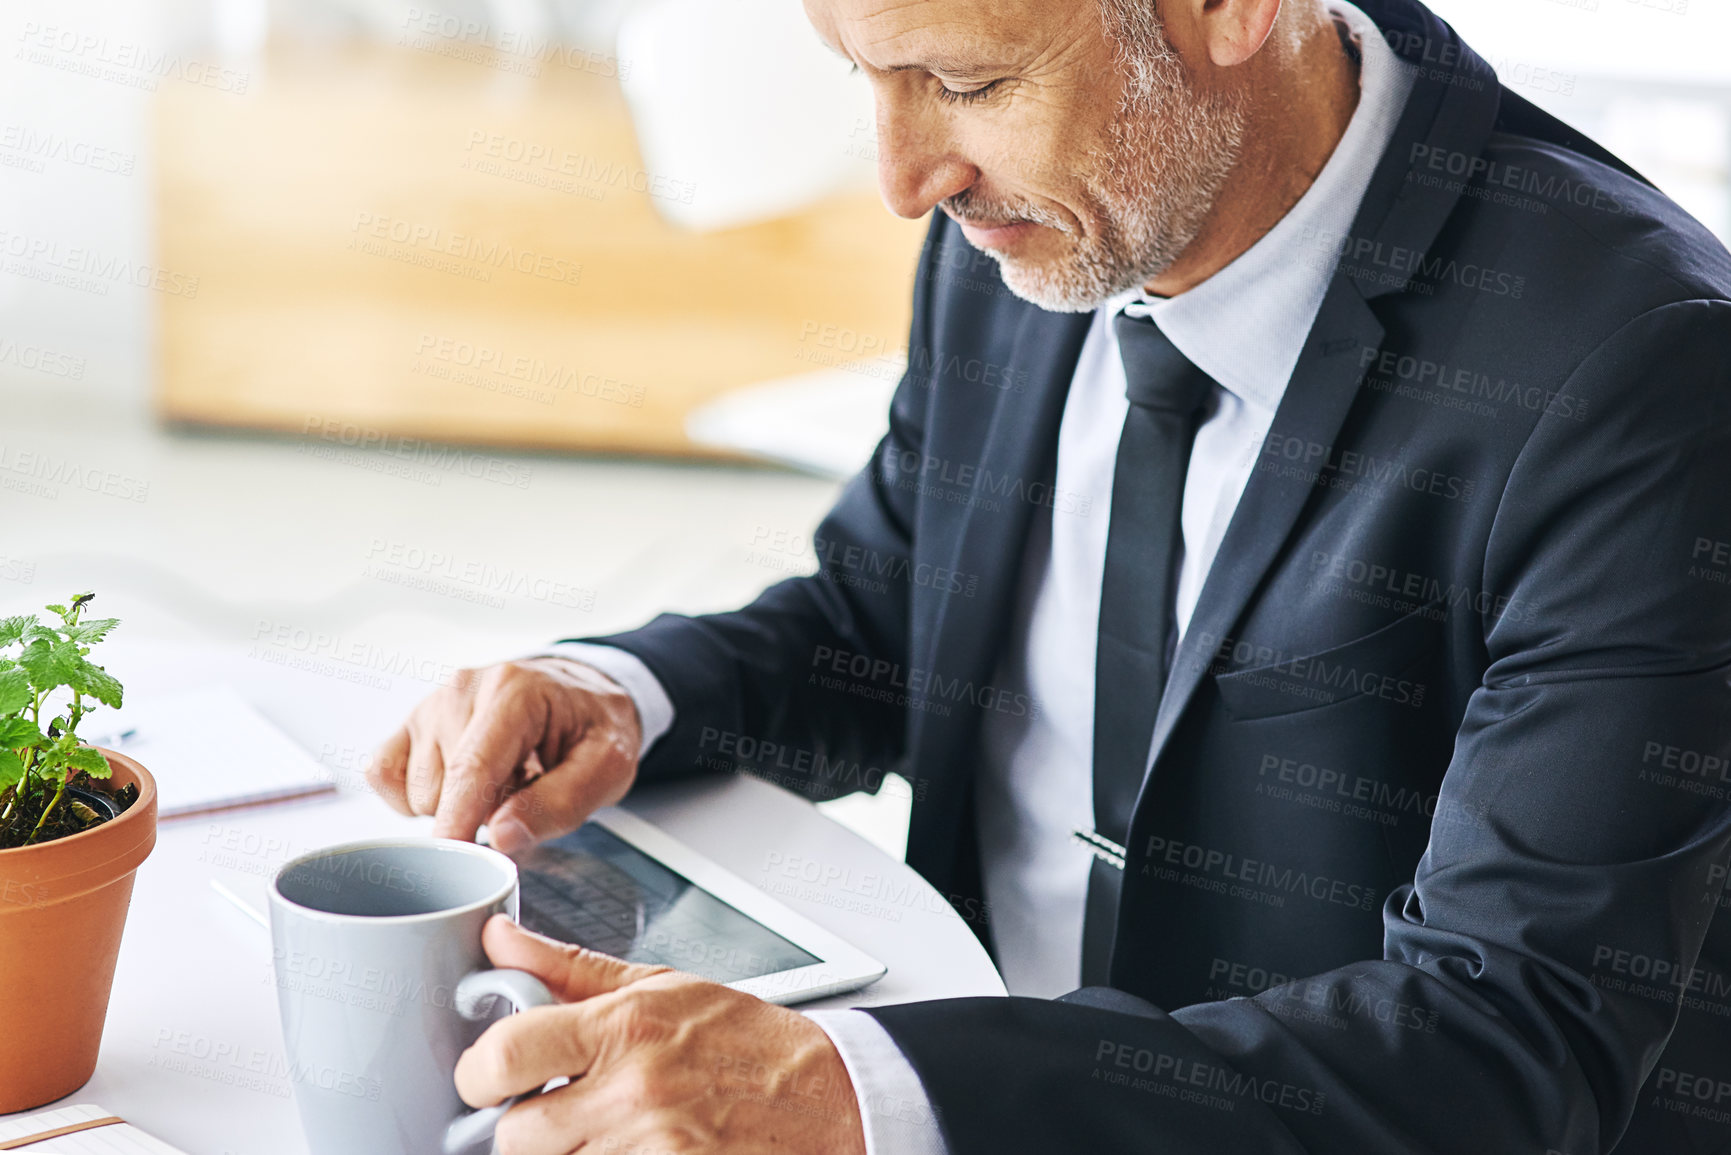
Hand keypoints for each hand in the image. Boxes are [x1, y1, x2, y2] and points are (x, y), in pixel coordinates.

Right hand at [368, 657, 642, 851]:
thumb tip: (502, 837)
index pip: (472, 767)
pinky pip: (384, 776)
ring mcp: (431, 704)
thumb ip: (562, 803)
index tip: (453, 860)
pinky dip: (415, 795)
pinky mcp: (411, 722)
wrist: (580, 692)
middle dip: (479, 811)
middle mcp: (462, 690)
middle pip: (441, 788)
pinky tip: (459, 787)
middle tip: (522, 790)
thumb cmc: (595, 727)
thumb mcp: (608, 766)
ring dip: (456, 804)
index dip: (459, 820)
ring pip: (415, 791)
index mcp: (513, 692)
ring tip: (500, 780)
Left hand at [456, 917, 867, 1154]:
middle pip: (513, 1134)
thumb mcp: (661, 985)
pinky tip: (624, 1147)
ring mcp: (650, 1149)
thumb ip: (567, 967)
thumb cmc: (746, 1040)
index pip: (502, 1055)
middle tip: (552, 1110)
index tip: (489, 1073)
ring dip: (566, 1154)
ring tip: (600, 1130)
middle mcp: (632, 1091)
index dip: (478, 1072)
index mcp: (623, 1027)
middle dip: (524, 1126)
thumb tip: (498, 940)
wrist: (827, 1097)